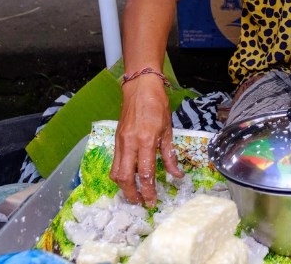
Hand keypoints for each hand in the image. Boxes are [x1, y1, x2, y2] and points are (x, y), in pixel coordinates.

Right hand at [110, 76, 182, 205]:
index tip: (152, 202)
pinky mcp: (115, 140)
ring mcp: (120, 142)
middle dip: (132, 194)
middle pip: (125, 178)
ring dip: (123, 187)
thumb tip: (176, 175)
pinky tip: (129, 178)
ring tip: (134, 194)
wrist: (140, 88)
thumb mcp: (168, 130)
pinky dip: (120, 175)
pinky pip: (115, 163)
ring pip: (115, 172)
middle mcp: (130, 143)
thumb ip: (169, 155)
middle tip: (141, 203)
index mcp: (146, 140)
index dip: (148, 190)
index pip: (145, 173)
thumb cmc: (157, 106)